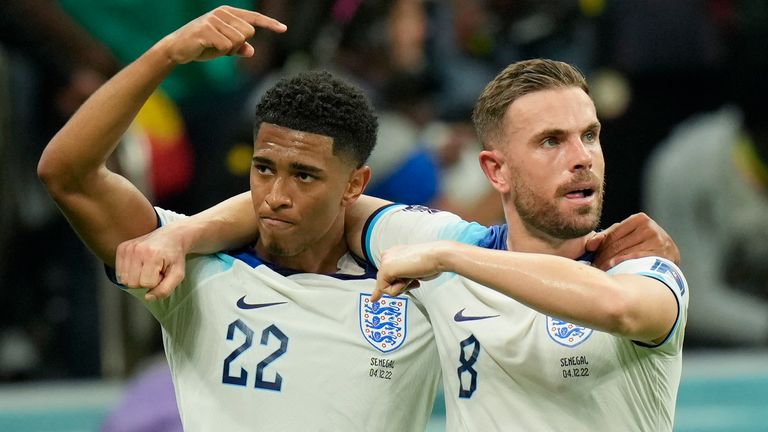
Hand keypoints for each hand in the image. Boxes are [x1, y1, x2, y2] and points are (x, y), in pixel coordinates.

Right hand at [115, 225, 188, 300]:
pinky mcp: (121, 248)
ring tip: (148, 267)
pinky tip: (140, 264)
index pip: (146, 284)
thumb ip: (165, 290)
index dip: (156, 282)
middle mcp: (137, 249)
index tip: (162, 272)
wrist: (171, 236)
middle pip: (132, 283)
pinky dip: (129, 273)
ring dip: (136, 277)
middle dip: (145, 281)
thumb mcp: (178, 275)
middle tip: (155, 270)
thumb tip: (148, 297)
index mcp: (152, 255)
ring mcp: (127, 248)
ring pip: (124, 280)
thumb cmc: (175, 257)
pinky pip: (119, 272)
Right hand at [156, 6, 285, 64]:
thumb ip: (239, 48)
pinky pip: (227, 46)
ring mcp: (214, 19)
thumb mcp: (223, 48)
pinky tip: (207, 47)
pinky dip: (220, 52)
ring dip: (228, 49)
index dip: (270, 24)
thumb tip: (252, 50)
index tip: (284, 29)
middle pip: (249, 32)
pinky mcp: (207, 29)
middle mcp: (222, 13)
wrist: (177, 49)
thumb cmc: (202, 46)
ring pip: (239, 40)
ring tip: (213, 47)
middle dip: (238, 44)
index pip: (253, 18)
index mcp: (227, 13)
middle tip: (221, 47)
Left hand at [372, 242, 449, 301]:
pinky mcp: (385, 269)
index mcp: (394, 253)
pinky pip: (386, 289)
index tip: (374, 298)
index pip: (384, 274)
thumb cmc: (430, 263)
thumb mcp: (412, 272)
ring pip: (385, 287)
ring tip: (412, 276)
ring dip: (401, 287)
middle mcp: (388, 256)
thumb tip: (390, 290)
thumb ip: (401, 278)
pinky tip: (408, 277)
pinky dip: (399, 288)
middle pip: (384, 282)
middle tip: (412, 279)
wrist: (436, 256)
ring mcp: (385, 261)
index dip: (381, 288)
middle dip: (398, 286)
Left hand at [586, 212, 679, 269]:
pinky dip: (620, 265)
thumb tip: (589, 244)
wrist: (670, 261)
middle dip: (602, 256)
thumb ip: (609, 235)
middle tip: (593, 266)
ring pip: (622, 253)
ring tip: (600, 270)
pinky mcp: (659, 254)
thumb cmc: (644, 247)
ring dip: (608, 263)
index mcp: (639, 219)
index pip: (612, 234)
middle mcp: (649, 227)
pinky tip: (612, 269)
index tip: (591, 255)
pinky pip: (632, 260)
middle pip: (617, 244)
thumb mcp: (629, 235)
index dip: (599, 246)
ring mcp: (656, 240)